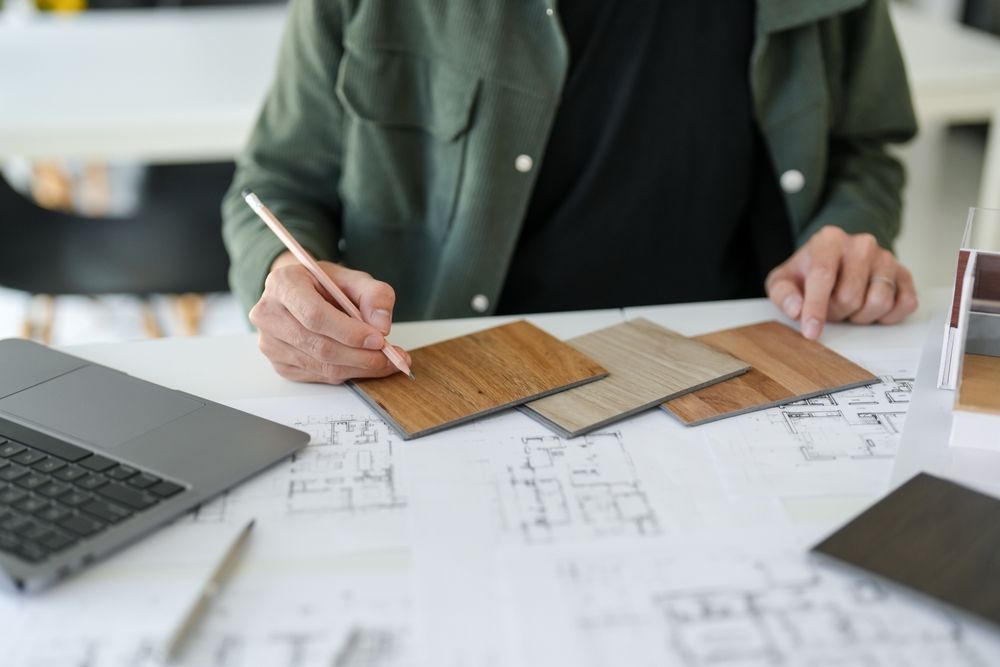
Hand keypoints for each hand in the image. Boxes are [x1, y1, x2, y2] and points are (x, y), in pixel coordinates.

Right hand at [250, 252, 410, 383]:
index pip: (314, 315)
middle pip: (319, 345)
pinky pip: (319, 376)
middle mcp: (269, 314)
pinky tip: (362, 363)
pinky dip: (346, 373)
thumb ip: (374, 295)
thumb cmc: (325, 285)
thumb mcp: (353, 279)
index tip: (379, 339)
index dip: (349, 332)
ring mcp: (270, 343)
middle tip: (392, 357)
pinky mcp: (279, 364)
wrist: (302, 294)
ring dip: (358, 368)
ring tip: (385, 361)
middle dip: (361, 356)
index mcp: (283, 284)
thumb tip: (382, 325)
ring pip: (321, 365)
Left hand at [765, 226, 917, 339]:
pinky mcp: (904, 274)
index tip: (811, 332)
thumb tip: (796, 310)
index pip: (823, 277)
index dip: (816, 308)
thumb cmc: (808, 273)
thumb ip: (783, 294)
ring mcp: (886, 259)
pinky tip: (870, 308)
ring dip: (860, 316)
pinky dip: (886, 316)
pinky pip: (904, 305)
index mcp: (829, 241)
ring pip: (879, 302)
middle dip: (836, 313)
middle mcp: (862, 245)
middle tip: (830, 308)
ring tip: (849, 307)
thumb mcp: (784, 280)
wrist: (836, 261)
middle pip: (850, 296)